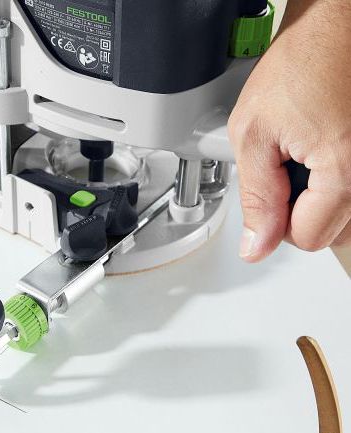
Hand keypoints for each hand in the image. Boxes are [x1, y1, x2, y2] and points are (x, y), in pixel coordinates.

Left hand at [229, 0, 350, 261]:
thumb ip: (256, 198)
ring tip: (304, 154)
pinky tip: (322, 150)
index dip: (278, 223)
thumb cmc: (304, 58)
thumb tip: (256, 246)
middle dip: (299, 211)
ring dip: (320, 197)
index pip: (308, 238)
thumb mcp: (255, 134)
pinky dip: (336, 180)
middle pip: (332, 230)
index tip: (269, 194)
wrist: (339, 19)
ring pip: (347, 215)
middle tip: (284, 169)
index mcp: (347, 172)